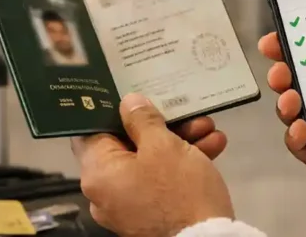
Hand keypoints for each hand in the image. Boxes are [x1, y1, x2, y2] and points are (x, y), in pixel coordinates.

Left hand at [71, 95, 233, 236]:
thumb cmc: (178, 190)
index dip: (113, 108)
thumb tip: (129, 102)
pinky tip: (213, 146)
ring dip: (181, 141)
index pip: (93, 130)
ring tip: (209, 127)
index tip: (132, 90)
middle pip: (129, 144)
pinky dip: (184, 163)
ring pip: (152, 161)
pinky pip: (163, 181)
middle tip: (186, 110)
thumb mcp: (163, 145)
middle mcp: (107, 191)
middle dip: (163, 125)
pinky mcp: (153, 214)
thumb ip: (143, 119)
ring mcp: (130, 205)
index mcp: (98, 172)